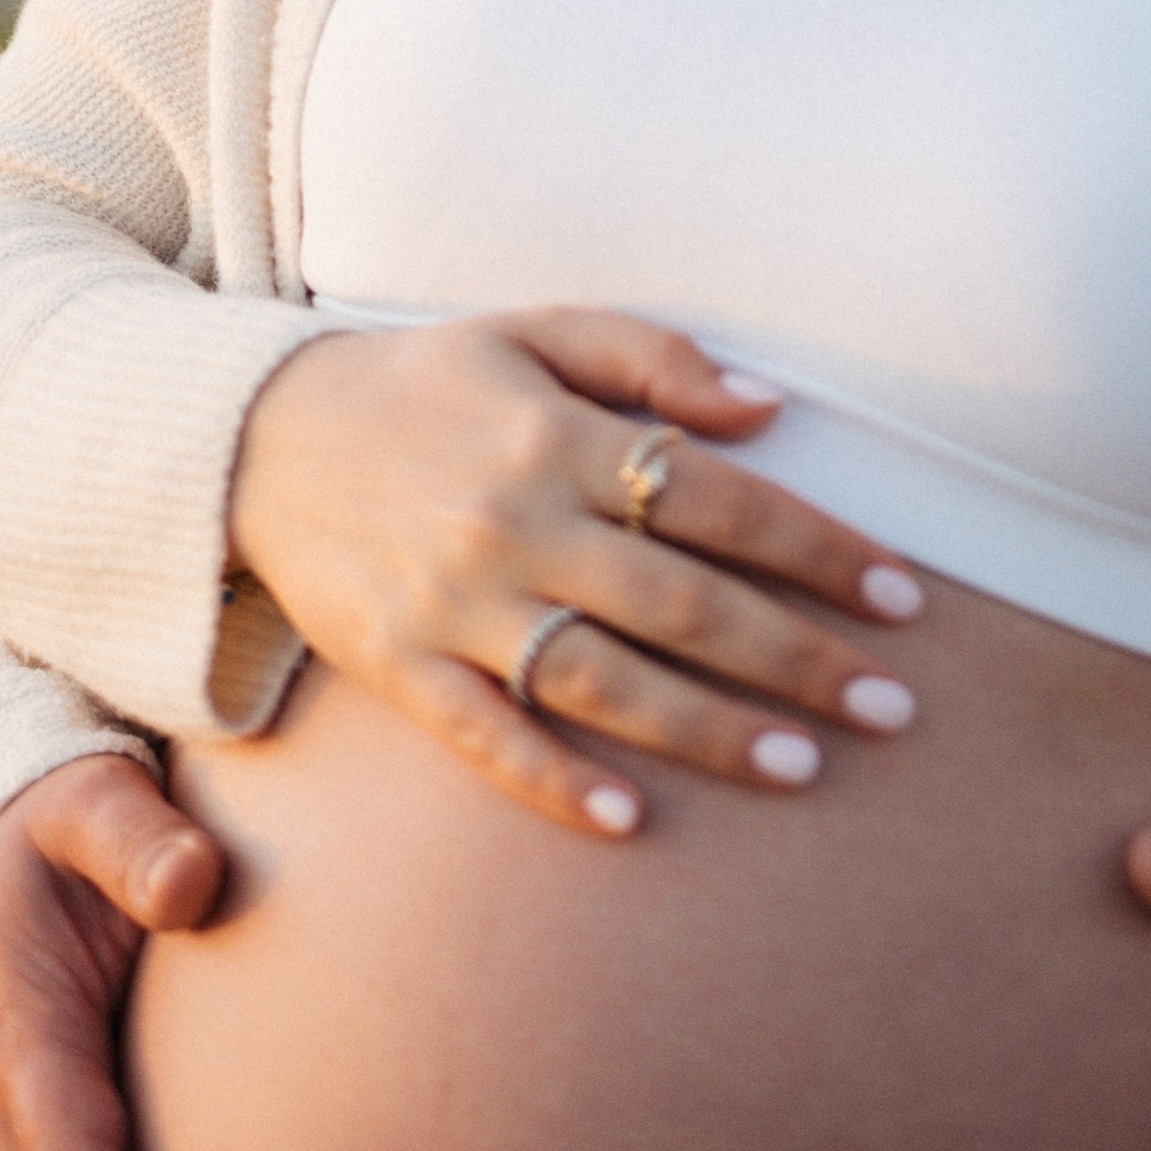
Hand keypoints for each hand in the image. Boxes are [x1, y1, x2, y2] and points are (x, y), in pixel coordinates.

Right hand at [229, 308, 927, 834]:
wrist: (248, 436)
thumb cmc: (423, 381)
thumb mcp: (534, 331)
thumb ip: (654, 360)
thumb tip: (769, 410)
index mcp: (557, 434)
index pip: (718, 499)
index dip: (817, 548)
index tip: (901, 596)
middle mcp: (514, 522)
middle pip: (681, 603)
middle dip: (796, 657)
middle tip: (893, 707)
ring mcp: (453, 604)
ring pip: (603, 680)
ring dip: (709, 729)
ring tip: (806, 766)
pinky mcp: (398, 666)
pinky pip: (486, 736)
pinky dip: (557, 780)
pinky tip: (634, 820)